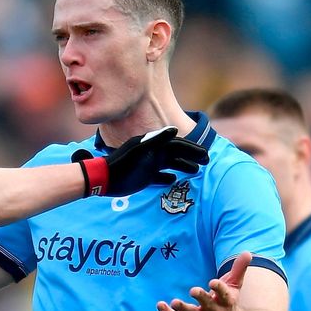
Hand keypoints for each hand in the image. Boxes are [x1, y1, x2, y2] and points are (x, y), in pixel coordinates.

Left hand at [74, 126, 208, 196]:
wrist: (104, 178)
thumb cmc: (122, 163)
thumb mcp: (139, 150)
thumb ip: (156, 139)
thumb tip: (175, 129)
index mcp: (154, 145)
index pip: (177, 145)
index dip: (192, 149)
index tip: (205, 154)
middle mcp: (153, 154)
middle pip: (176, 154)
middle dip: (191, 157)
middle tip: (206, 163)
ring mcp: (149, 166)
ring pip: (170, 165)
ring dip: (183, 166)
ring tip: (195, 172)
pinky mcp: (144, 177)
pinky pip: (159, 177)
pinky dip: (167, 178)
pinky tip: (174, 181)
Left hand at [156, 251, 251, 310]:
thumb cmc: (229, 303)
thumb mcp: (235, 286)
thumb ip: (239, 269)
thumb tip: (248, 252)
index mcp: (226, 302)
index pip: (224, 295)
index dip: (219, 288)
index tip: (213, 281)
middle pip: (208, 306)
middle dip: (201, 299)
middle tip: (193, 290)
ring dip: (183, 309)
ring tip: (174, 302)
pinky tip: (160, 304)